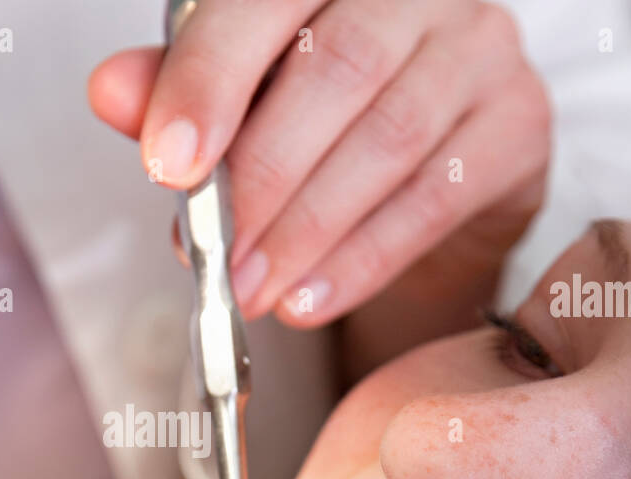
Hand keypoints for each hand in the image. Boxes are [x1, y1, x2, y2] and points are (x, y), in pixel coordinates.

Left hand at [89, 0, 549, 326]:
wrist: (430, 173)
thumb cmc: (323, 123)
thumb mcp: (240, 101)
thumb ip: (179, 89)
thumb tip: (111, 91)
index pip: (264, 2)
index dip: (209, 80)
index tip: (167, 165)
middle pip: (339, 70)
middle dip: (262, 177)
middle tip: (214, 254)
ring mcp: (480, 49)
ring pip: (390, 138)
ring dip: (306, 229)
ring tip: (250, 289)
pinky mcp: (519, 124)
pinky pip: (438, 197)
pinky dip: (363, 258)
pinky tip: (310, 297)